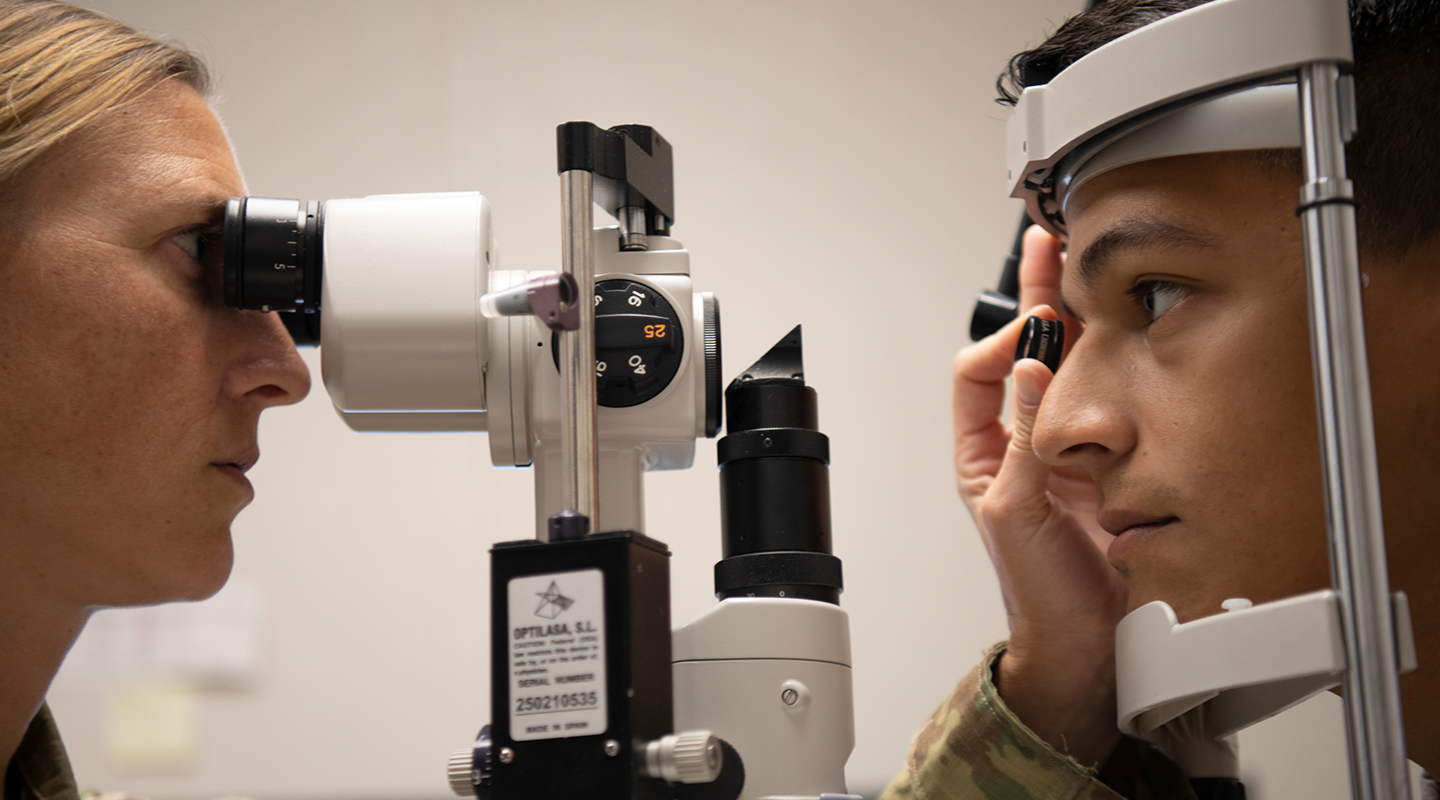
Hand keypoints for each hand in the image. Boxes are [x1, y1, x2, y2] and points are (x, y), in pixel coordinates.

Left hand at [952, 226, 1127, 766]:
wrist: (1092, 641)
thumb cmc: (1038, 592)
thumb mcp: (1016, 511)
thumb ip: (1022, 441)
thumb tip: (1026, 367)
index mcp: (982, 452)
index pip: (977, 372)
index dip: (1002, 342)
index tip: (1036, 330)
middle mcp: (1023, 441)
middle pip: (1022, 354)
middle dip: (1035, 298)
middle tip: (1049, 243)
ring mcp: (1069, 446)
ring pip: (1066, 368)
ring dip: (1074, 318)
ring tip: (1081, 264)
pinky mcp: (1112, 457)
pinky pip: (1109, 397)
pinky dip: (1113, 359)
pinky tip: (1124, 328)